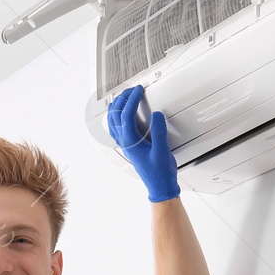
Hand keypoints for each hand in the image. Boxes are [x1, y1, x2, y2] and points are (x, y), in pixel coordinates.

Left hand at [106, 85, 180, 202]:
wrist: (159, 186)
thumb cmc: (159, 173)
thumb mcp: (162, 151)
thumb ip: (159, 131)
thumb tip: (156, 115)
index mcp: (130, 141)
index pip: (126, 114)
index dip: (132, 99)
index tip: (139, 90)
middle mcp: (124, 141)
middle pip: (116, 114)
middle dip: (123, 98)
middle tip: (133, 89)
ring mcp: (125, 144)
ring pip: (112, 121)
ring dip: (117, 106)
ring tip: (125, 96)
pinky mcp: (129, 146)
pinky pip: (116, 128)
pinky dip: (116, 117)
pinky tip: (121, 114)